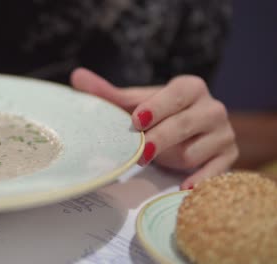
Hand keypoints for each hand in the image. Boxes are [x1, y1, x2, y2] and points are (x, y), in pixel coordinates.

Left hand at [70, 68, 237, 189]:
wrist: (188, 132)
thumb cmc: (157, 115)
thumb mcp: (134, 104)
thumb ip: (107, 93)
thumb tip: (77, 76)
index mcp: (190, 87)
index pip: (176, 94)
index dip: (157, 107)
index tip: (137, 121)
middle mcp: (213, 107)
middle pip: (184, 125)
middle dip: (159, 140)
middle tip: (140, 152)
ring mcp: (224, 133)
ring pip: (193, 152)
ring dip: (170, 159)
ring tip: (159, 156)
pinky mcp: (229, 155)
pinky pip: (214, 171)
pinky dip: (198, 179)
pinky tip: (184, 186)